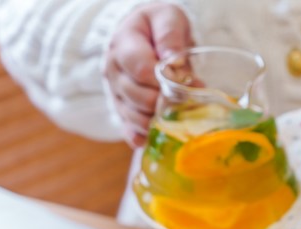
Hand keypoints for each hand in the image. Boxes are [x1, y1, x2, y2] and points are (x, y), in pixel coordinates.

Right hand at [105, 3, 192, 146]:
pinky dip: (145, 137)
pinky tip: (159, 135)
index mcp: (122, 45)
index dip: (163, 80)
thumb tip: (174, 62)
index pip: (140, 68)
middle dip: (164, 101)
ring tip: (179, 113)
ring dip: (159, 120)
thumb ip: (170, 36)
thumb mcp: (167, 18)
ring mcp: (115, 94)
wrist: (146, 35)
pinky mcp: (121, 111)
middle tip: (186, 99)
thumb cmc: (158, 26)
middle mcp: (113, 71)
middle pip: (137, 96)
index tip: (183, 82)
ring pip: (134, 117)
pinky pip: (129, 132)